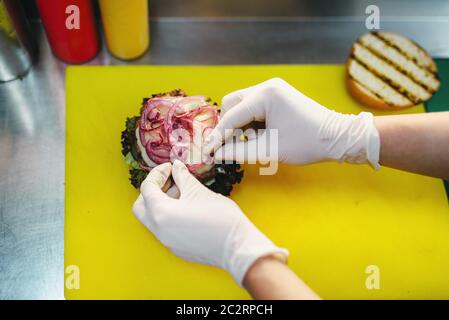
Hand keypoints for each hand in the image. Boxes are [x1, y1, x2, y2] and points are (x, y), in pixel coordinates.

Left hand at [132, 160, 287, 284]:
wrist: (238, 247)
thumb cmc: (220, 219)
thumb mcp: (199, 191)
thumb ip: (183, 177)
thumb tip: (176, 167)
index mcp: (161, 213)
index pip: (147, 189)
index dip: (157, 174)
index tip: (170, 168)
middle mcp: (159, 230)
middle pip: (142, 207)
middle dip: (152, 191)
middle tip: (169, 181)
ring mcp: (167, 242)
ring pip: (153, 219)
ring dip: (162, 203)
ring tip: (184, 193)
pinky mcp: (177, 248)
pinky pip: (165, 229)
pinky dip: (169, 216)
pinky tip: (189, 209)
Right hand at [204, 78, 379, 167]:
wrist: (337, 137)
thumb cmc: (307, 143)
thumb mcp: (270, 150)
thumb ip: (239, 151)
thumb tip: (217, 154)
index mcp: (266, 95)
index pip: (232, 116)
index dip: (218, 136)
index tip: (207, 151)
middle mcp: (267, 86)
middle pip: (232, 104)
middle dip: (228, 126)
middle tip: (230, 147)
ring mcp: (273, 89)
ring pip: (241, 104)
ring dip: (239, 124)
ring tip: (249, 142)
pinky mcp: (277, 95)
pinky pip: (253, 106)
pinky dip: (250, 121)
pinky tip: (258, 135)